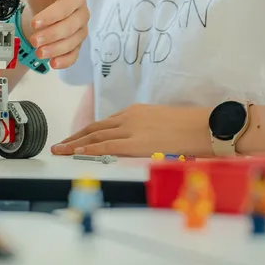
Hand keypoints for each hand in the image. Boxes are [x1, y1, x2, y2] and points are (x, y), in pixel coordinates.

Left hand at [22, 0, 88, 69]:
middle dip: (51, 35)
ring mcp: (81, 30)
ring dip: (55, 49)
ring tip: (39, 54)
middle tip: (33, 41)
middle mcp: (82, 13)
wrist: (43, 7)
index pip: (66, 6)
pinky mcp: (77, 44)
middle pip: (70, 26)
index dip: (51, 16)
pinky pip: (75, 54)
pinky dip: (65, 61)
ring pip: (72, 42)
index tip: (34, 23)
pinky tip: (53, 64)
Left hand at [51, 104, 213, 157]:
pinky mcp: (135, 142)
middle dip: (75, 137)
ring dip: (75, 144)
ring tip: (59, 151)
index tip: (77, 139)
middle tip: (59, 145)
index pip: (106, 123)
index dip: (89, 132)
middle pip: (95, 127)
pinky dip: (87, 149)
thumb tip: (143, 145)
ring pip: (95, 136)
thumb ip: (148, 133)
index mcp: (136, 111)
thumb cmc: (191, 128)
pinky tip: (75, 153)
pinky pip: (105, 146)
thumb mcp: (164, 125)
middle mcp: (129, 117)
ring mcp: (131, 128)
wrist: (205, 127)